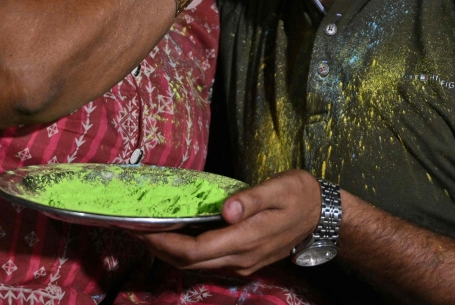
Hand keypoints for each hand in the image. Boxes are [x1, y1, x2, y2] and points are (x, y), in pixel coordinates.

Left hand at [135, 169, 320, 275]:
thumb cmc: (299, 195)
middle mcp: (240, 258)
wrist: (323, 216)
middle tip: (131, 227)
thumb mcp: (279, 187)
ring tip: (146, 230)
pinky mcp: (244, 262)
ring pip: (195, 265)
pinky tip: (176, 235)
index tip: (139, 227)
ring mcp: (242, 264)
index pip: (194, 249)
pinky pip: (207, 262)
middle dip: (156, 247)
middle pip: (188, 262)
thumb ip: (251, 199)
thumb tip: (226, 209)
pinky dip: (184, 252)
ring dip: (168, 251)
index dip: (163, 241)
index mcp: (246, 239)